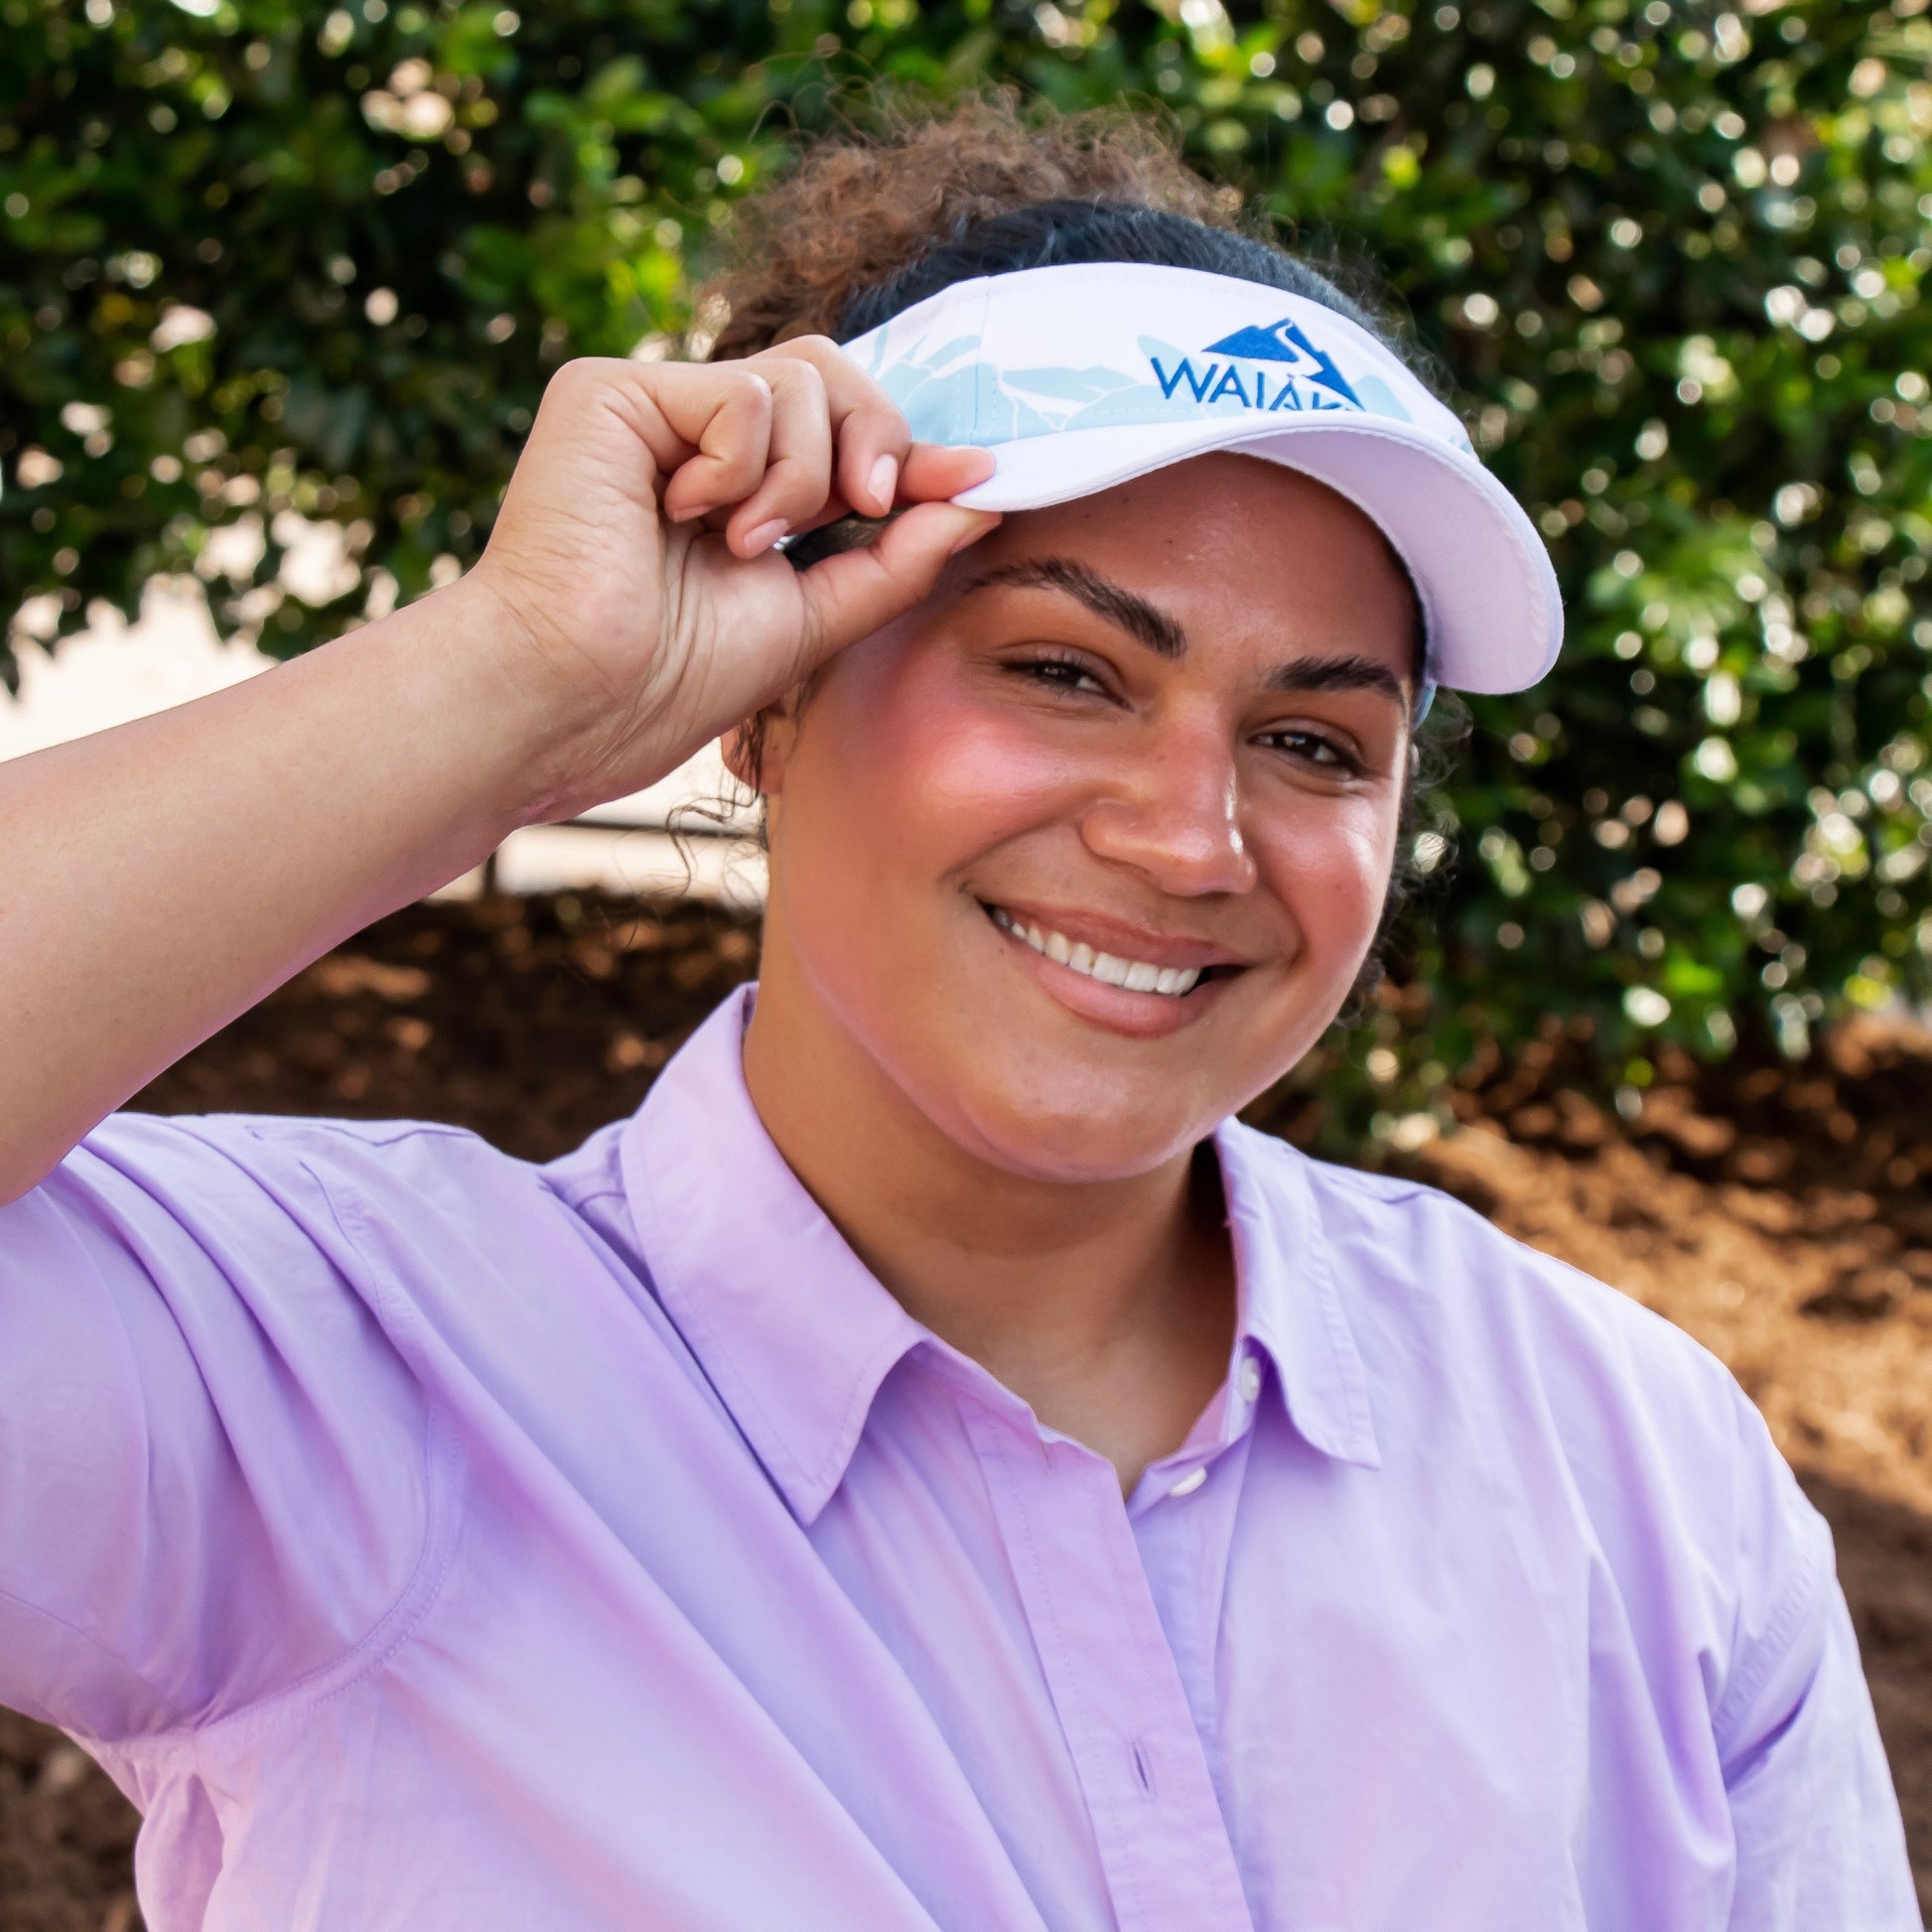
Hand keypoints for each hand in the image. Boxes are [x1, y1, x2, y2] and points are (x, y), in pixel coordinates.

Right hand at [457, 338, 998, 818]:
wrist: (582, 700)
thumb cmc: (675, 678)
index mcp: (740, 486)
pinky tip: (686, 516)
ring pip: (799, 378)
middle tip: (861, 509)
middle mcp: (695, 437)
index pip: (845, 430)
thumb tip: (981, 494)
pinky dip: (742, 466)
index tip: (979, 479)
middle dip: (875, 443)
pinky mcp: (611, 393)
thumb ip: (896, 555)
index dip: (912, 451)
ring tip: (740, 544)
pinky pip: (742, 391)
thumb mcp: (819, 615)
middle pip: (833, 374)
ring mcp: (654, 409)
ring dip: (799, 479)